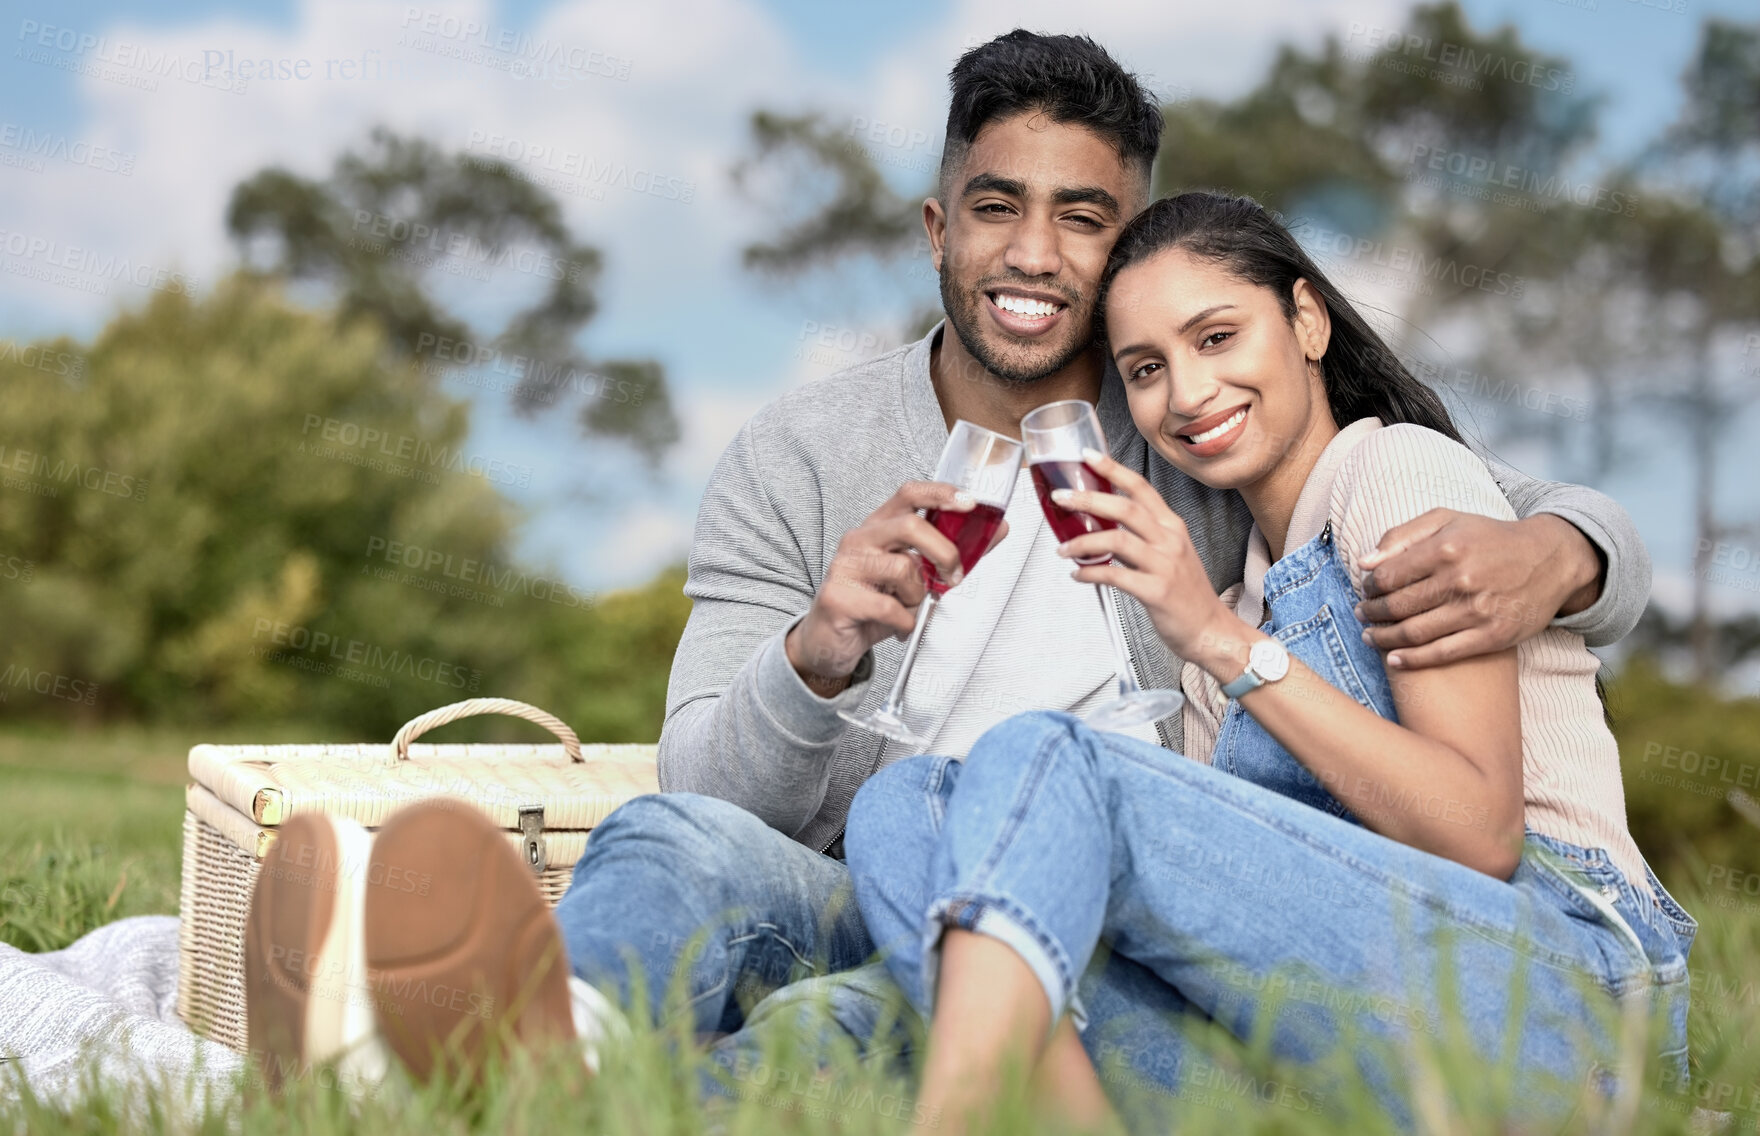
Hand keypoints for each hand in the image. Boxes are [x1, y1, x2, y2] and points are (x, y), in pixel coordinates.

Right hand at [786, 481, 1008, 686]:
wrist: (831, 641)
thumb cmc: (874, 604)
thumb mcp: (917, 576)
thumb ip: (951, 553)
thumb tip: (996, 531)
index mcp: (880, 527)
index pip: (910, 494)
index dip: (941, 493)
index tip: (970, 503)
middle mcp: (860, 539)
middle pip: (910, 525)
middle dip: (944, 552)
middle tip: (954, 576)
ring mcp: (846, 566)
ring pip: (902, 568)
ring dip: (918, 594)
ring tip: (911, 607)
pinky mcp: (838, 596)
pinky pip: (889, 607)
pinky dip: (905, 621)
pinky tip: (900, 625)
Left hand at [1051, 448, 1234, 661]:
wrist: (1210, 629)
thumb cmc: (1186, 592)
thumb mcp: (1170, 553)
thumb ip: (1141, 536)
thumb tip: (1102, 525)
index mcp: (1172, 526)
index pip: (1140, 488)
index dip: (1112, 469)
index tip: (1087, 456)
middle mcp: (1169, 540)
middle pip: (1125, 507)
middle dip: (1088, 499)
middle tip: (1062, 497)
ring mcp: (1164, 565)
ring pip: (1116, 539)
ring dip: (1082, 542)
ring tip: (1062, 549)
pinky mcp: (1156, 591)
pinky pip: (1115, 575)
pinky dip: (1090, 573)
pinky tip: (1078, 575)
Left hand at [1356, 511, 1601, 668]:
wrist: (1550, 559)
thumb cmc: (1490, 538)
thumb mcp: (1448, 520)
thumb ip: (1402, 536)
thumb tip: (1365, 563)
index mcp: (1446, 548)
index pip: (1389, 576)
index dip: (1370, 587)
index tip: (1366, 590)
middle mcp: (1460, 580)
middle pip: (1398, 606)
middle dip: (1371, 613)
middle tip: (1362, 614)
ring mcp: (1477, 611)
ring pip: (1414, 633)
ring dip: (1384, 638)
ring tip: (1370, 636)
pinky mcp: (1492, 636)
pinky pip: (1442, 654)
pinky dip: (1412, 660)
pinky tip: (1394, 660)